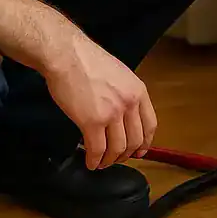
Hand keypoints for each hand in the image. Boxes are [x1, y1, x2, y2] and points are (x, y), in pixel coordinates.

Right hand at [41, 32, 157, 169]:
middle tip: (116, 159)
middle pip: (135, 140)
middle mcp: (129, 103)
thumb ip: (124, 94)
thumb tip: (122, 114)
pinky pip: (97, 149)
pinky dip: (94, 160)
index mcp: (138, 90)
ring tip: (102, 162)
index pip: (150, 124)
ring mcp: (112, 113)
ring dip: (110, 160)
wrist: (66, 54)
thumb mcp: (118, 73)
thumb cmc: (86, 60)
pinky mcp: (92, 122)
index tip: (139, 151)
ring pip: (117, 148)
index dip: (145, 143)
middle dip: (125, 155)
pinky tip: (90, 162)